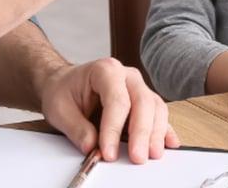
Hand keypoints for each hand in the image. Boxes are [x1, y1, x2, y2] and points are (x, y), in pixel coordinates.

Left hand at [40, 57, 179, 163]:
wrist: (65, 85)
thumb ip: (75, 127)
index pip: (117, 100)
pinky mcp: (143, 101)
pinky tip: (168, 144)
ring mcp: (137, 87)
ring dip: (156, 133)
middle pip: (142, 102)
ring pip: (155, 107)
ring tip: (152, 155)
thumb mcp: (59, 109)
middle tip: (137, 157)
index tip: (108, 152)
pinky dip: (164, 130)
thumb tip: (91, 146)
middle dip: (142, 132)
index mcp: (105, 70)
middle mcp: (126, 75)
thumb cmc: (63, 91)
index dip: (114, 128)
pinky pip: (159, 114)